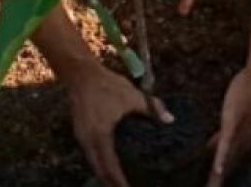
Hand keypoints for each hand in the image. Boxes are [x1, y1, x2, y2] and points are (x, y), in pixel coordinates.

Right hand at [68, 65, 171, 186]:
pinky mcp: (79, 132)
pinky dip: (99, 163)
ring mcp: (80, 137)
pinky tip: (108, 164)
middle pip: (99, 170)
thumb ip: (152, 108)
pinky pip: (89, 155)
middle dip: (111, 184)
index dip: (119, 181)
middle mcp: (88, 141)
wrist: (81, 74)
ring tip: (117, 183)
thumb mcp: (132, 96)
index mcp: (101, 135)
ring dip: (104, 174)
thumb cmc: (107, 85)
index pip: (110, 166)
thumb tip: (170, 120)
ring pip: (92, 163)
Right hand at [208, 69, 250, 185]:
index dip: (225, 175)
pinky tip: (217, 170)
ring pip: (229, 160)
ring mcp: (239, 132)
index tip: (216, 184)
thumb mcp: (238, 112)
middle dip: (220, 180)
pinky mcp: (233, 123)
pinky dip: (222, 158)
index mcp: (247, 138)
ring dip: (221, 176)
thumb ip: (227, 129)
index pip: (234, 162)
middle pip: (232, 167)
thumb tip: (213, 140)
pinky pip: (227, 144)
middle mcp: (245, 140)